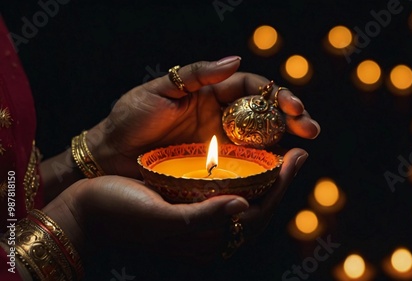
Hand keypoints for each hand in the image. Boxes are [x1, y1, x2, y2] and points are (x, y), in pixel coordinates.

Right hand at [42, 147, 307, 263]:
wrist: (84, 212)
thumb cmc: (117, 215)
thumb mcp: (159, 219)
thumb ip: (203, 218)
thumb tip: (245, 206)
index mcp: (206, 241)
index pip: (257, 215)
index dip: (281, 186)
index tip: (296, 158)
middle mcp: (207, 232)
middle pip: (256, 206)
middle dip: (280, 180)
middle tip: (297, 151)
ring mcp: (198, 217)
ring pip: (243, 196)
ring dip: (264, 174)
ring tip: (279, 149)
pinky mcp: (188, 203)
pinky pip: (225, 188)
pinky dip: (241, 171)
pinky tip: (245, 154)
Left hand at [86, 56, 319, 177]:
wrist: (110, 156)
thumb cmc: (130, 118)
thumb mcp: (160, 89)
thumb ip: (196, 75)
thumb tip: (235, 60)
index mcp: (208, 93)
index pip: (250, 88)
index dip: (273, 94)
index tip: (292, 106)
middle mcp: (219, 115)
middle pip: (263, 113)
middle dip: (290, 118)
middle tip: (311, 128)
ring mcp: (219, 141)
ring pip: (259, 137)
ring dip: (284, 140)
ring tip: (305, 145)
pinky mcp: (214, 165)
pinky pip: (244, 162)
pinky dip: (264, 163)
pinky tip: (281, 166)